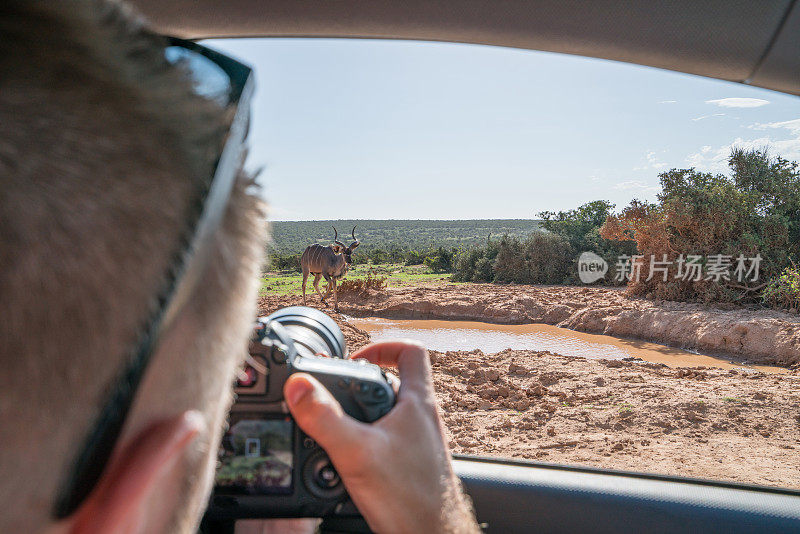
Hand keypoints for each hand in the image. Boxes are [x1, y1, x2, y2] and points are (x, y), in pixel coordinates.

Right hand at [283, 341, 479, 533]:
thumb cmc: (411, 499)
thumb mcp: (356, 452)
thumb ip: (325, 418)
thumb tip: (299, 386)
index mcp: (418, 403)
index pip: (411, 352)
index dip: (382, 346)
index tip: (355, 358)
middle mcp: (422, 418)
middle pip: (393, 382)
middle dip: (361, 385)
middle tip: (336, 394)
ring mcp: (419, 442)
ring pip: (388, 413)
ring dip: (362, 415)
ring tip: (337, 427)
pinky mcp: (411, 464)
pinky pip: (387, 439)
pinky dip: (366, 440)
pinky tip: (347, 458)